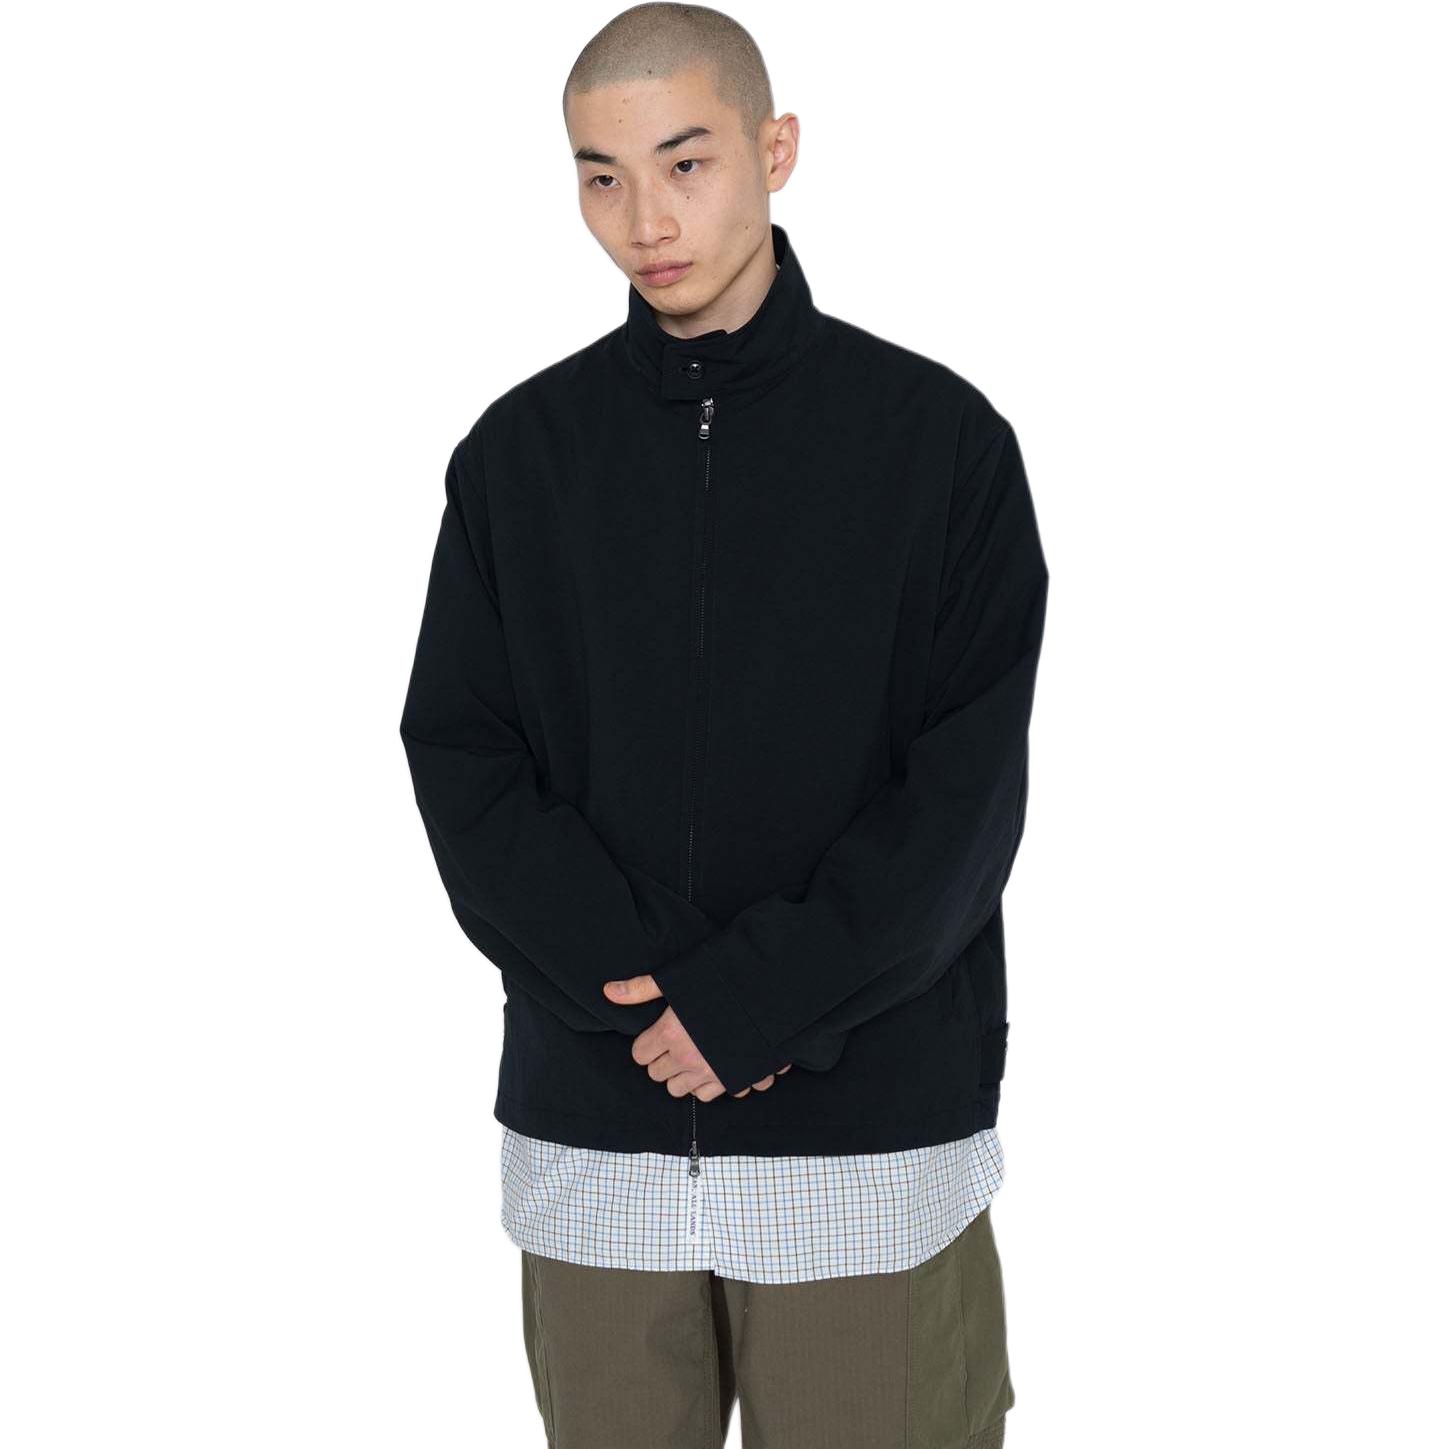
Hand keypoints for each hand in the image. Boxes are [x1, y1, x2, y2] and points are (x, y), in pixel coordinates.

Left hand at [603, 973, 793, 1097]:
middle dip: (663, 1060)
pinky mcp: (735, 1081)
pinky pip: (713, 1094)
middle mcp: (688, 1058)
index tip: (656, 1034)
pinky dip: (713, 1083)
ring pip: (682, 1090)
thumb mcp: (678, 978)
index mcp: (671, 1034)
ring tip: (695, 1054)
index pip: (640, 1055)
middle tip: (676, 1042)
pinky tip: (718, 1064)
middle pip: (658, 1075)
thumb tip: (607, 991)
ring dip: (684, 1076)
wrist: (772, 993)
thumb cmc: (724, 981)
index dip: (646, 1043)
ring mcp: (711, 1073)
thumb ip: (642, 988)